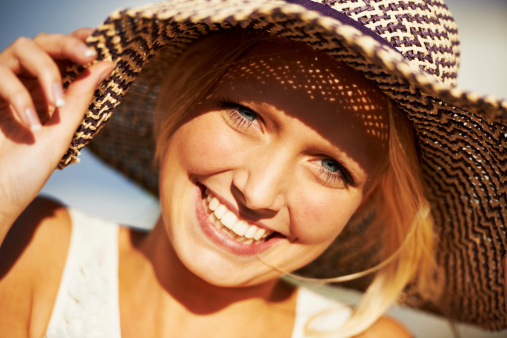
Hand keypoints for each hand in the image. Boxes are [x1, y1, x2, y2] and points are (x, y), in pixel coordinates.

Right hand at [0, 29, 113, 243]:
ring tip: (56, 105)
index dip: (79, 41)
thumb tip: (106, 64)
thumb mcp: (64, 131)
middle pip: (43, 42)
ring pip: (22, 48)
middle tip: (88, 55)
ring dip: (45, 72)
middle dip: (67, 45)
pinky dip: (19, 96)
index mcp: (49, 93)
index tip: (99, 38)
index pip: (64, 56)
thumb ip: (81, 97)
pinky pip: (0, 75)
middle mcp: (27, 84)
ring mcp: (5, 87)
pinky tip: (32, 123)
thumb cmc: (28, 168)